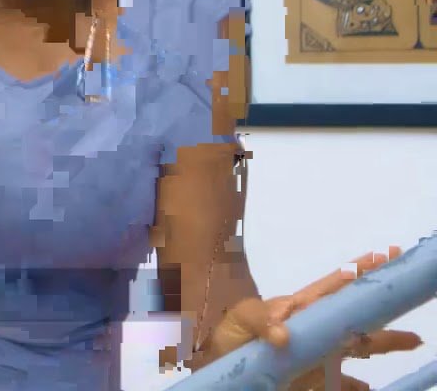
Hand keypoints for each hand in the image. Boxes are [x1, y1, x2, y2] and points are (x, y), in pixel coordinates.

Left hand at [202, 248, 422, 390]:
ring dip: (385, 341)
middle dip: (380, 302)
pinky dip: (359, 386)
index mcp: (299, 307)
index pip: (333, 285)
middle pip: (354, 314)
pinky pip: (343, 382)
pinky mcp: (315, 377)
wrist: (221, 368)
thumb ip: (259, 320)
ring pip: (358, 345)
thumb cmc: (230, 336)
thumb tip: (285, 335)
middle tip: (406, 290)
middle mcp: (316, 327)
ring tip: (412, 339)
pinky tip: (370, 387)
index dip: (357, 270)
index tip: (383, 256)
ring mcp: (318, 352)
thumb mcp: (239, 319)